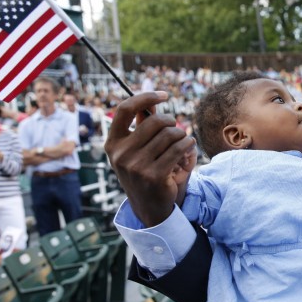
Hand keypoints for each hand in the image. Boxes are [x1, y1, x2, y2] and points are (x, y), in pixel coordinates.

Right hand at [104, 92, 196, 226]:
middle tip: (176, 129)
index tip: (163, 95)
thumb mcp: (136, 150)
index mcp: (113, 144)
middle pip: (155, 121)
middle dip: (171, 122)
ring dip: (182, 135)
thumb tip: (151, 104)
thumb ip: (141, 126)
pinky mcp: (154, 175)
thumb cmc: (144, 171)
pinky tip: (189, 147)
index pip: (124, 109)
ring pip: (170, 134)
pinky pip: (179, 148)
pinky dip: (188, 144)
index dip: (145, 97)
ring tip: (182, 141)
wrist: (149, 206)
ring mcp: (136, 166)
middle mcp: (121, 154)